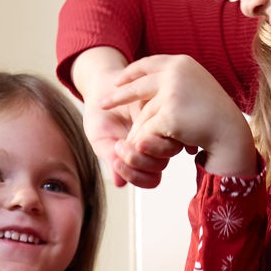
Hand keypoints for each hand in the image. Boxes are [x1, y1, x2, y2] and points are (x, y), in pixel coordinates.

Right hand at [73, 46, 174, 188]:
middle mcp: (157, 149)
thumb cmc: (100, 116)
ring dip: (148, 145)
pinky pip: (170, 123)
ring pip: (170, 148)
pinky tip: (137, 118)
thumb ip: (110, 160)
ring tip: (131, 134)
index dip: (136, 176)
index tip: (116, 162)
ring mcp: (165, 130)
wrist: (104, 86)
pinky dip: (154, 124)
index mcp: (143, 161)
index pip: (151, 180)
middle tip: (119, 145)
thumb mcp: (100, 139)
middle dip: (138, 160)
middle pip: (161, 166)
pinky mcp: (168, 109)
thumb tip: (120, 183)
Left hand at [104, 56, 257, 178]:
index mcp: (180, 63)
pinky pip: (149, 131)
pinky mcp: (168, 114)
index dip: (130, 74)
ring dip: (143, 130)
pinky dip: (152, 141)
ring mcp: (171, 93)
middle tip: (100, 104)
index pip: (148, 64)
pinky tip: (159, 147)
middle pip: (137, 86)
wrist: (230, 130)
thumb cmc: (215, 113)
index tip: (116, 82)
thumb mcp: (196, 87)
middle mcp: (174, 73)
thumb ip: (176, 81)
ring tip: (141, 140)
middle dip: (117, 96)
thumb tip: (155, 81)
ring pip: (144, 115)